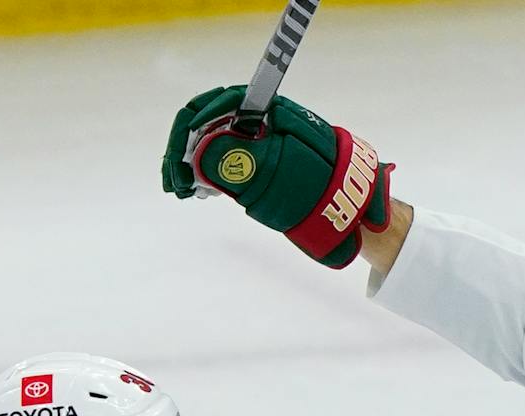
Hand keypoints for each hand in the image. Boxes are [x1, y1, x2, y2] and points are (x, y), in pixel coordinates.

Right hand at [161, 85, 393, 268]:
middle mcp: (260, 118)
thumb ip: (238, 161)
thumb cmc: (321, 187)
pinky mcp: (254, 157)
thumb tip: (198, 151)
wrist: (350, 205)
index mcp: (269, 109)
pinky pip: (218, 155)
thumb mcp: (277, 175)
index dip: (194, 125)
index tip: (182, 157)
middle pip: (208, 118)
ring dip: (189, 161)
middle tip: (174, 182)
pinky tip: (194, 190)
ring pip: (209, 138)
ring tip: (180, 190)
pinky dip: (202, 170)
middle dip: (184, 147)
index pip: (222, 101)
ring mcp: (256, 137)